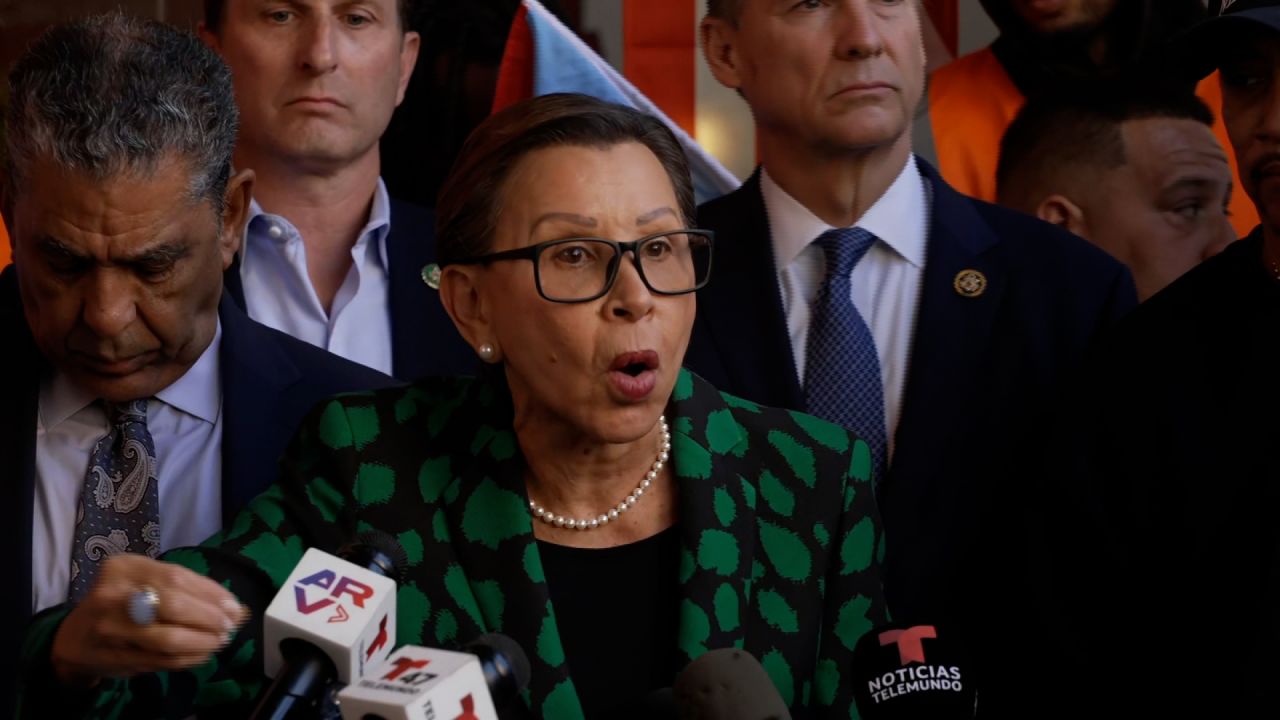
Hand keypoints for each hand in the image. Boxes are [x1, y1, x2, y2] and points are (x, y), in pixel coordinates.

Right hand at [50, 554, 248, 687]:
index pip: (178, 577)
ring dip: (203, 642)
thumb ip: (189, 590)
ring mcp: (111, 629)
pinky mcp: (115, 657)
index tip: (235, 607)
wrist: (75, 639)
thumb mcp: (146, 583)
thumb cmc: (121, 603)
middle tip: (229, 627)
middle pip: (174, 605)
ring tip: (220, 641)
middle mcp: (113, 595)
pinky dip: (189, 658)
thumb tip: (237, 608)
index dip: (212, 594)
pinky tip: (202, 654)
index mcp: (124, 568)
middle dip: (210, 618)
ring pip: (169, 638)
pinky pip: (162, 660)